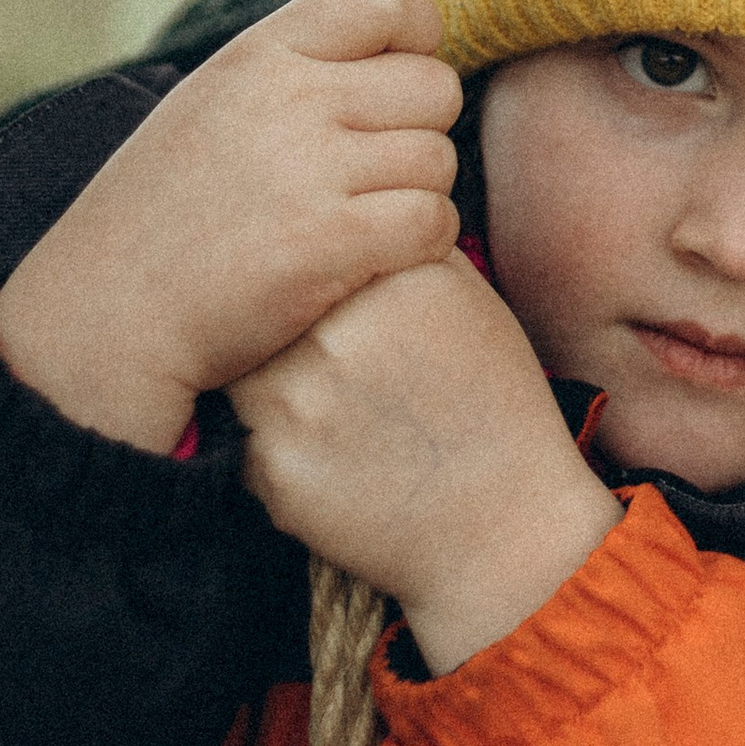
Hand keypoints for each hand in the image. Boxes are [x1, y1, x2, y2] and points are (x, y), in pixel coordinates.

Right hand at [0, 0, 463, 454]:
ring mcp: (310, 171)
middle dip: (422, 129)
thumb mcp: (213, 103)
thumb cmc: (167, 212)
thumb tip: (394, 33)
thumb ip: (296, 66)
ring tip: (364, 215)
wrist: (104, 318)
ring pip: (440, 160)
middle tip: (377, 167)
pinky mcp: (330, 243)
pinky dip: (421, 243)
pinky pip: (432, 221)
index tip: (396, 75)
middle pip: (435, 86)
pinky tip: (378, 255)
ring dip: (419, 193)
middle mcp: (288, 101)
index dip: (416, 35)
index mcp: (259, 56)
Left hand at [232, 254, 619, 674]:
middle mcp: (341, 333)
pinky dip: (270, 442)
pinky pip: (242, 435)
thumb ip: (407, 251)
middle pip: (268, 301)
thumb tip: (348, 220)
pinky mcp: (274, 470)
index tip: (332, 300)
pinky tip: (326, 455)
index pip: (316, 249)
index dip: (314, 274)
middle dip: (281, 323)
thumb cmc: (494, 408)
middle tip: (322, 358)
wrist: (503, 526)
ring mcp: (300, 403)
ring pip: (241, 367)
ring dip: (266, 380)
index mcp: (395, 280)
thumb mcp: (471, 304)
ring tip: (326, 407)